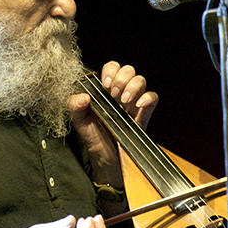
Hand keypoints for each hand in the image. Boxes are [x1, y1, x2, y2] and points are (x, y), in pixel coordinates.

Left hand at [68, 62, 158, 200]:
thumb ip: (74, 107)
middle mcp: (120, 94)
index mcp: (105, 91)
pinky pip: (153, 97)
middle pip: (128, 70)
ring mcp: (134, 103)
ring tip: (124, 102)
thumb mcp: (79, 122)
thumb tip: (82, 97)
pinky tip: (138, 106)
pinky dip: (147, 97)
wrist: (107, 161)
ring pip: (141, 80)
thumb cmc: (93, 139)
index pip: (112, 67)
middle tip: (115, 95)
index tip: (105, 85)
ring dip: (133, 86)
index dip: (111, 70)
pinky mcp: (144, 114)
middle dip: (122, 79)